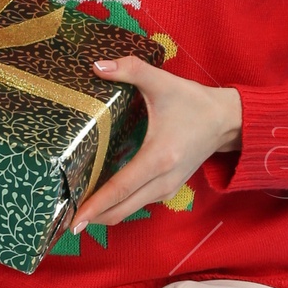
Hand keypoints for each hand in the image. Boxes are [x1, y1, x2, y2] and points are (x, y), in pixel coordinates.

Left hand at [72, 54, 241, 229]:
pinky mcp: (168, 189)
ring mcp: (167, 189)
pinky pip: (137, 205)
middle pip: (120, 210)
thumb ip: (130, 69)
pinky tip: (99, 200)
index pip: (120, 189)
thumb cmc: (194, 103)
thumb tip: (96, 66)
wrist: (226, 121)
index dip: (94, 205)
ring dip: (102, 214)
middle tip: (61, 221)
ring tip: (74, 211)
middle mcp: (163, 180)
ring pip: (128, 211)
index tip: (71, 220)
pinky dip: (117, 207)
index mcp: (158, 158)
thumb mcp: (162, 82)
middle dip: (90, 218)